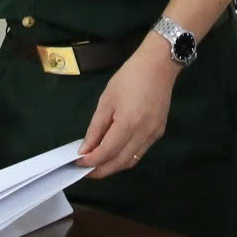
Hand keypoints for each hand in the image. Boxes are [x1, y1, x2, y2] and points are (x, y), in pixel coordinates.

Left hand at [80, 41, 178, 176]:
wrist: (158, 66)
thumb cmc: (129, 77)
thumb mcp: (106, 101)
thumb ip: (96, 128)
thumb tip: (86, 149)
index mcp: (128, 123)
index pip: (107, 152)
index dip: (91, 161)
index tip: (78, 162)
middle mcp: (144, 134)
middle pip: (120, 163)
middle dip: (101, 170)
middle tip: (85, 170)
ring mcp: (154, 135)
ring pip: (131, 161)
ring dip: (113, 167)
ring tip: (97, 164)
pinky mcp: (159, 133)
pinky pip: (139, 152)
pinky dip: (125, 157)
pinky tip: (114, 153)